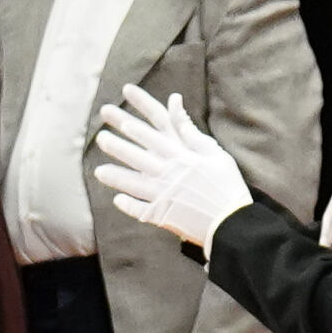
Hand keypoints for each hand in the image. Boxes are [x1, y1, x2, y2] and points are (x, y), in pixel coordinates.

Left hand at [94, 86, 254, 248]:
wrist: (232, 222)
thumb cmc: (227, 185)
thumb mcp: (216, 155)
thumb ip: (193, 134)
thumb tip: (178, 110)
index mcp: (183, 157)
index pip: (155, 135)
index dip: (137, 124)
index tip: (121, 115)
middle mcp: (169, 174)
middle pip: (138, 156)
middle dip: (118, 145)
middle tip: (100, 137)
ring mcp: (164, 196)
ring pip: (134, 183)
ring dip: (116, 176)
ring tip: (99, 171)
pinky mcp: (163, 216)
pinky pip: (140, 210)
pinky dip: (129, 205)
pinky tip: (117, 200)